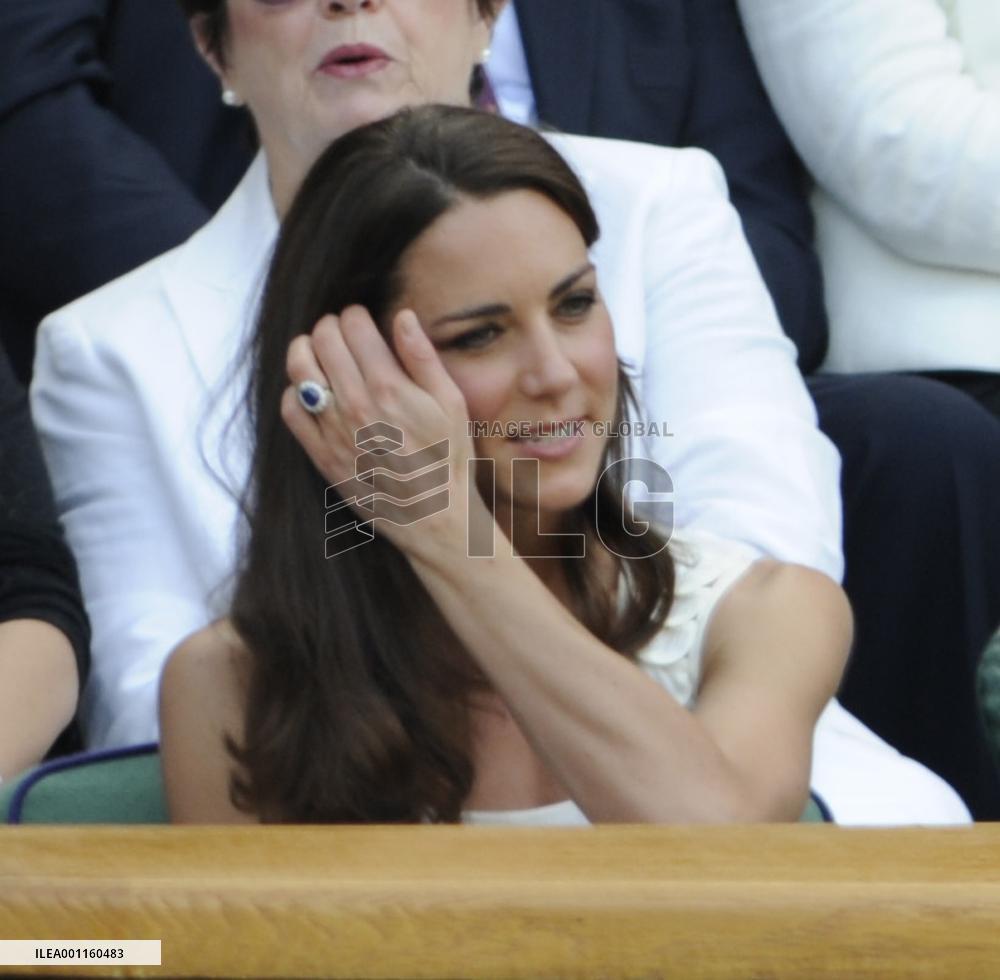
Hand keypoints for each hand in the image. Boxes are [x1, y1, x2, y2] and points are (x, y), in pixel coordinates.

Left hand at [282, 306, 484, 561]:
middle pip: (322, 339)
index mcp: (389, 386)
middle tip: (341, 333)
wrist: (433, 517)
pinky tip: (314, 392)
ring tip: (319, 352)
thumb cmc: (448, 459)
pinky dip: (295, 392)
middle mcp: (355, 404)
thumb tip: (402, 316)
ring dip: (305, 350)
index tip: (362, 320)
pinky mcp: (321, 454)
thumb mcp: (451, 403)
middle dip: (330, 326)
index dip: (356, 315)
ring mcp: (333, 430)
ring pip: (299, 368)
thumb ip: (423, 357)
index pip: (353, 325)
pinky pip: (290, 409)